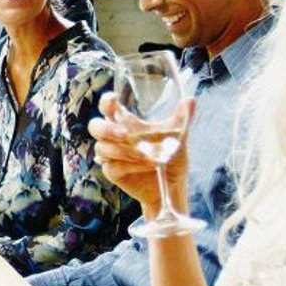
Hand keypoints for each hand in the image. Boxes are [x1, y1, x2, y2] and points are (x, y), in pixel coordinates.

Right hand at [90, 92, 192, 214]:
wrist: (171, 186)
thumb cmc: (171, 158)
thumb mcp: (179, 137)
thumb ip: (183, 119)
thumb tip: (191, 99)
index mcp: (126, 123)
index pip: (108, 108)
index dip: (106, 101)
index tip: (114, 99)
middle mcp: (115, 138)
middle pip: (95, 127)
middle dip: (106, 129)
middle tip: (125, 134)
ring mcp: (111, 156)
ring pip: (103, 148)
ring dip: (125, 151)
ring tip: (148, 155)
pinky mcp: (113, 173)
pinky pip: (113, 166)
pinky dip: (131, 165)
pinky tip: (147, 164)